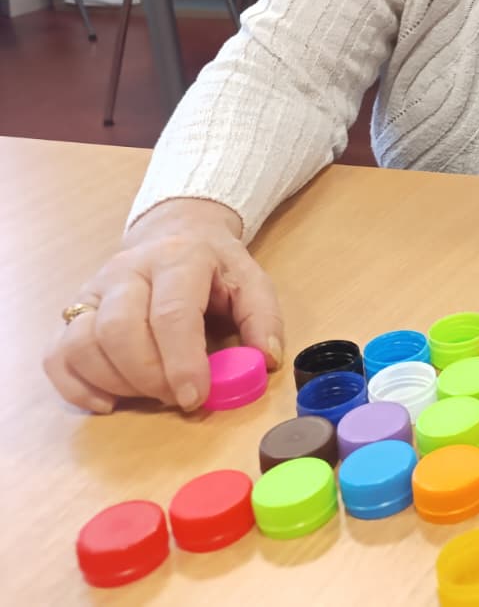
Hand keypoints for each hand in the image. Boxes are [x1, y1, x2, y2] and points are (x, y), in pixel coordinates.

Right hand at [43, 198, 283, 413]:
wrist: (176, 235)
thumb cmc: (215, 268)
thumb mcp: (251, 281)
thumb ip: (263, 319)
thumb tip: (264, 361)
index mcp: (178, 258)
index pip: (171, 313)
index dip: (181, 361)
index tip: (195, 397)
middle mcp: (127, 269)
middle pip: (119, 329)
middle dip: (148, 376)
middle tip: (175, 397)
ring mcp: (93, 289)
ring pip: (83, 343)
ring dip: (116, 383)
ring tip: (151, 393)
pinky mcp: (72, 311)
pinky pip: (56, 355)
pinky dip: (76, 387)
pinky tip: (109, 400)